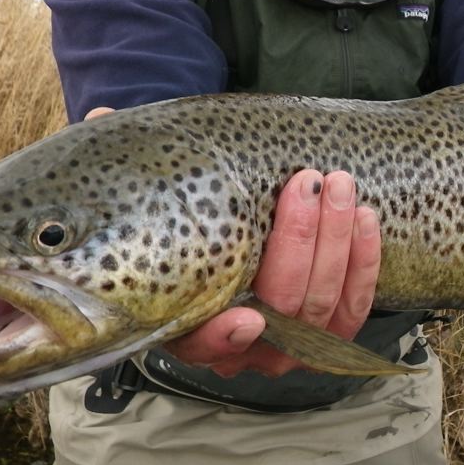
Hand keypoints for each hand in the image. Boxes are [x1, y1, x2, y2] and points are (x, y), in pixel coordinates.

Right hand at [84, 107, 381, 375]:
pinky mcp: (332, 326)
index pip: (202, 344)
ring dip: (336, 243)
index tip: (244, 314)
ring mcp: (289, 341)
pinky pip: (355, 307)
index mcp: (186, 319)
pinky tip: (365, 218)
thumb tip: (98, 119)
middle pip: (280, 315)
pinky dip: (364, 263)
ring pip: (322, 310)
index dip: (225, 339)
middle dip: (300, 246)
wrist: (241, 221)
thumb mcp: (159, 184)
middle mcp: (240, 344)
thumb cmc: (192, 207)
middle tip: (310, 181)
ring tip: (340, 183)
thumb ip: (130, 159)